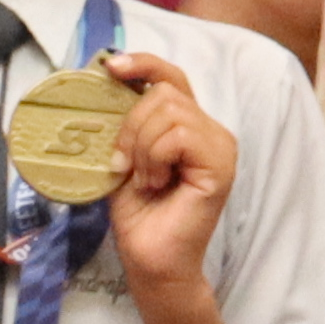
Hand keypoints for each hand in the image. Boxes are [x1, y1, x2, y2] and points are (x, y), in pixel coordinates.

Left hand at [98, 52, 234, 293]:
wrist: (150, 259)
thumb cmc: (138, 214)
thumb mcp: (124, 156)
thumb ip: (125, 122)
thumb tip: (103, 82)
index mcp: (190, 125)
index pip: (171, 76)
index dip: (142, 63)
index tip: (110, 67)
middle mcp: (211, 130)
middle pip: (164, 91)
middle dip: (131, 125)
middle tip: (124, 164)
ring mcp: (220, 146)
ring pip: (169, 112)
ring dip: (142, 147)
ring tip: (144, 179)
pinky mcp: (220, 164)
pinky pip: (178, 136)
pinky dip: (154, 158)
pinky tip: (156, 183)